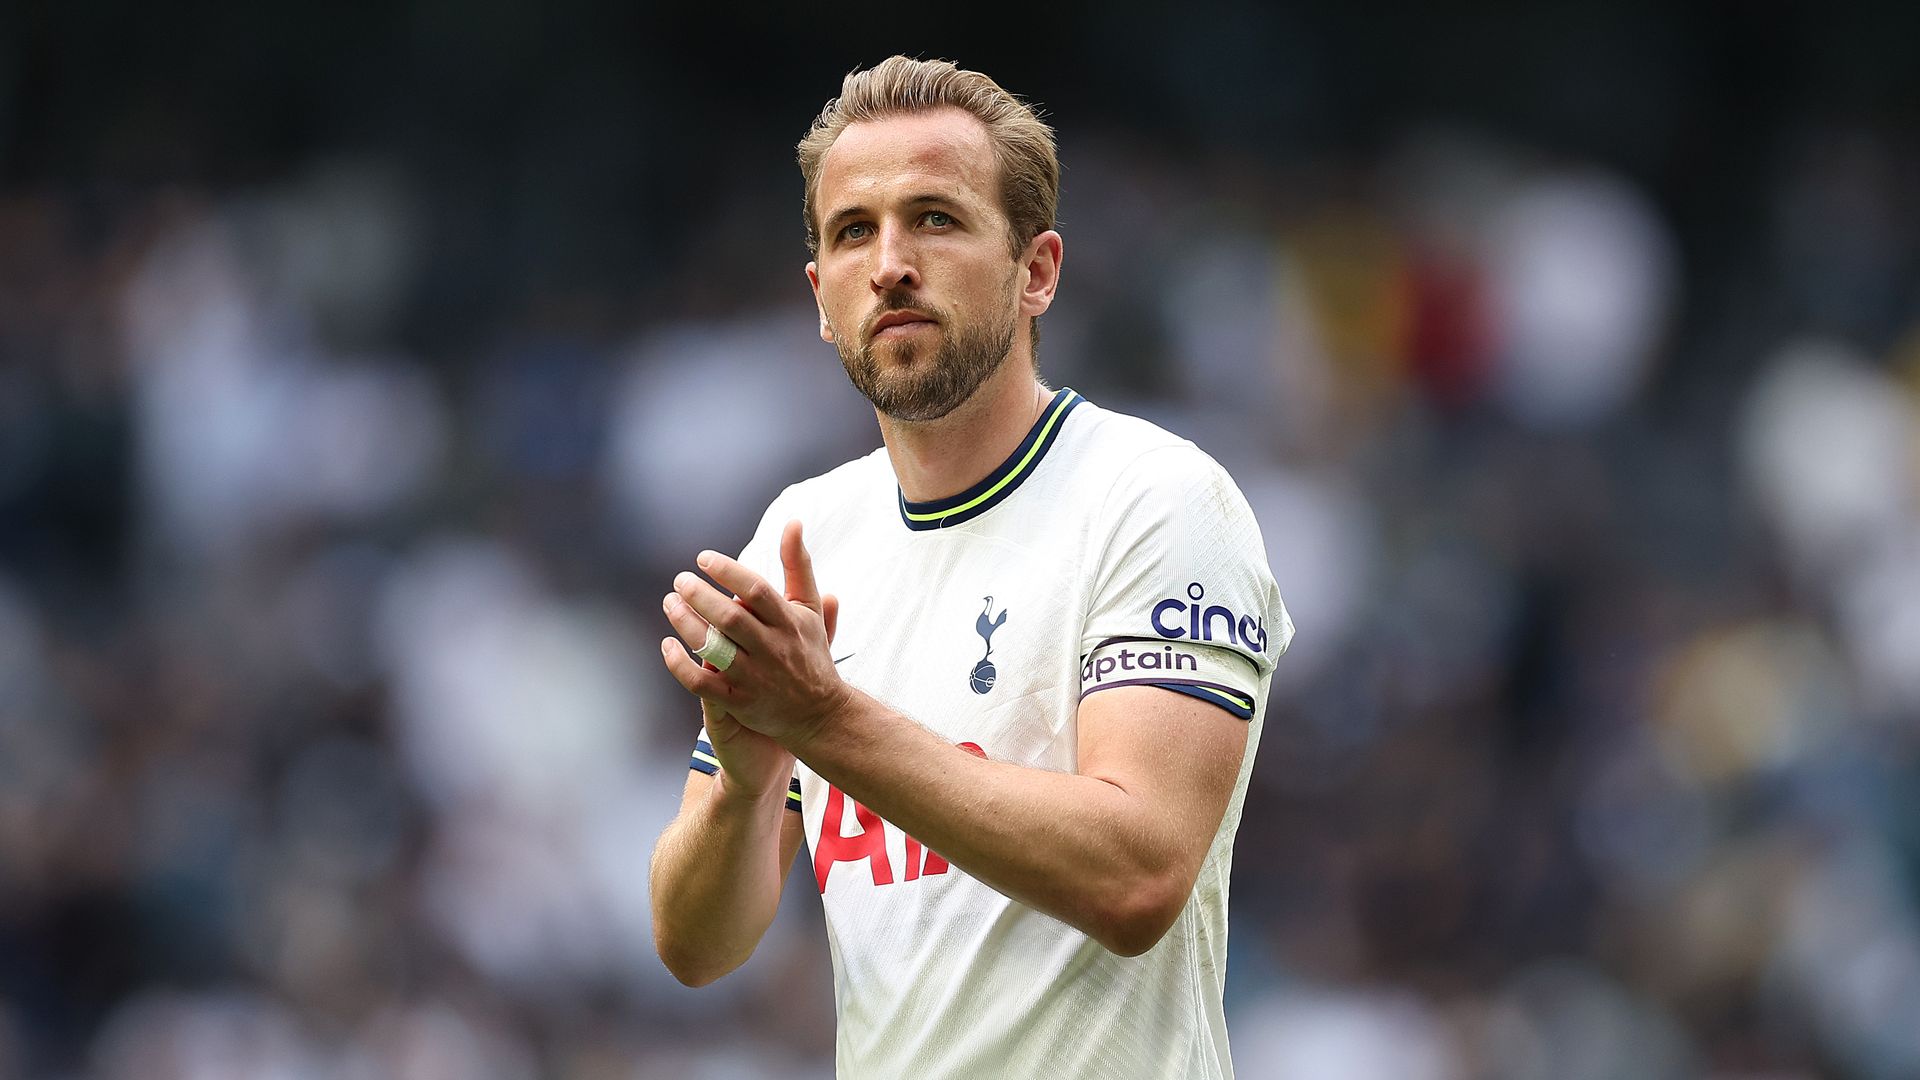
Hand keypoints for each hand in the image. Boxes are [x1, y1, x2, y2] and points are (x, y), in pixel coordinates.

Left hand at [661, 520, 846, 750]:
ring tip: (669, 602)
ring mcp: (754, 677)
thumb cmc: (810, 652)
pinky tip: (667, 645)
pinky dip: (680, 665)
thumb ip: (798, 565)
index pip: (756, 590)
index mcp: (789, 622)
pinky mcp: (739, 702)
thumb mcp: (810, 607)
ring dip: (686, 624)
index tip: (703, 558)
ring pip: (714, 648)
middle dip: (699, 596)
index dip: (727, 571)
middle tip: (679, 580)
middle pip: (731, 618)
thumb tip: (793, 523)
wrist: (820, 713)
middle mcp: (772, 649)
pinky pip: (702, 684)